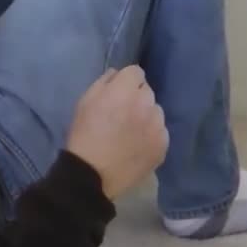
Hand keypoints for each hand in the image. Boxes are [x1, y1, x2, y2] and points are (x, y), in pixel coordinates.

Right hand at [64, 65, 168, 199]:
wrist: (93, 174)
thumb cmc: (83, 135)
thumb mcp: (84, 102)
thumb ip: (103, 83)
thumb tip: (117, 75)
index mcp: (125, 90)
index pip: (136, 71)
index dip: (125, 81)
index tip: (116, 93)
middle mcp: (146, 103)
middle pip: (147, 91)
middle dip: (136, 97)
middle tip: (122, 114)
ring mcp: (158, 125)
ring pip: (155, 111)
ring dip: (146, 116)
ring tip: (131, 132)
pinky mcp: (163, 145)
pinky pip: (160, 132)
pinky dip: (150, 135)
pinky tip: (137, 146)